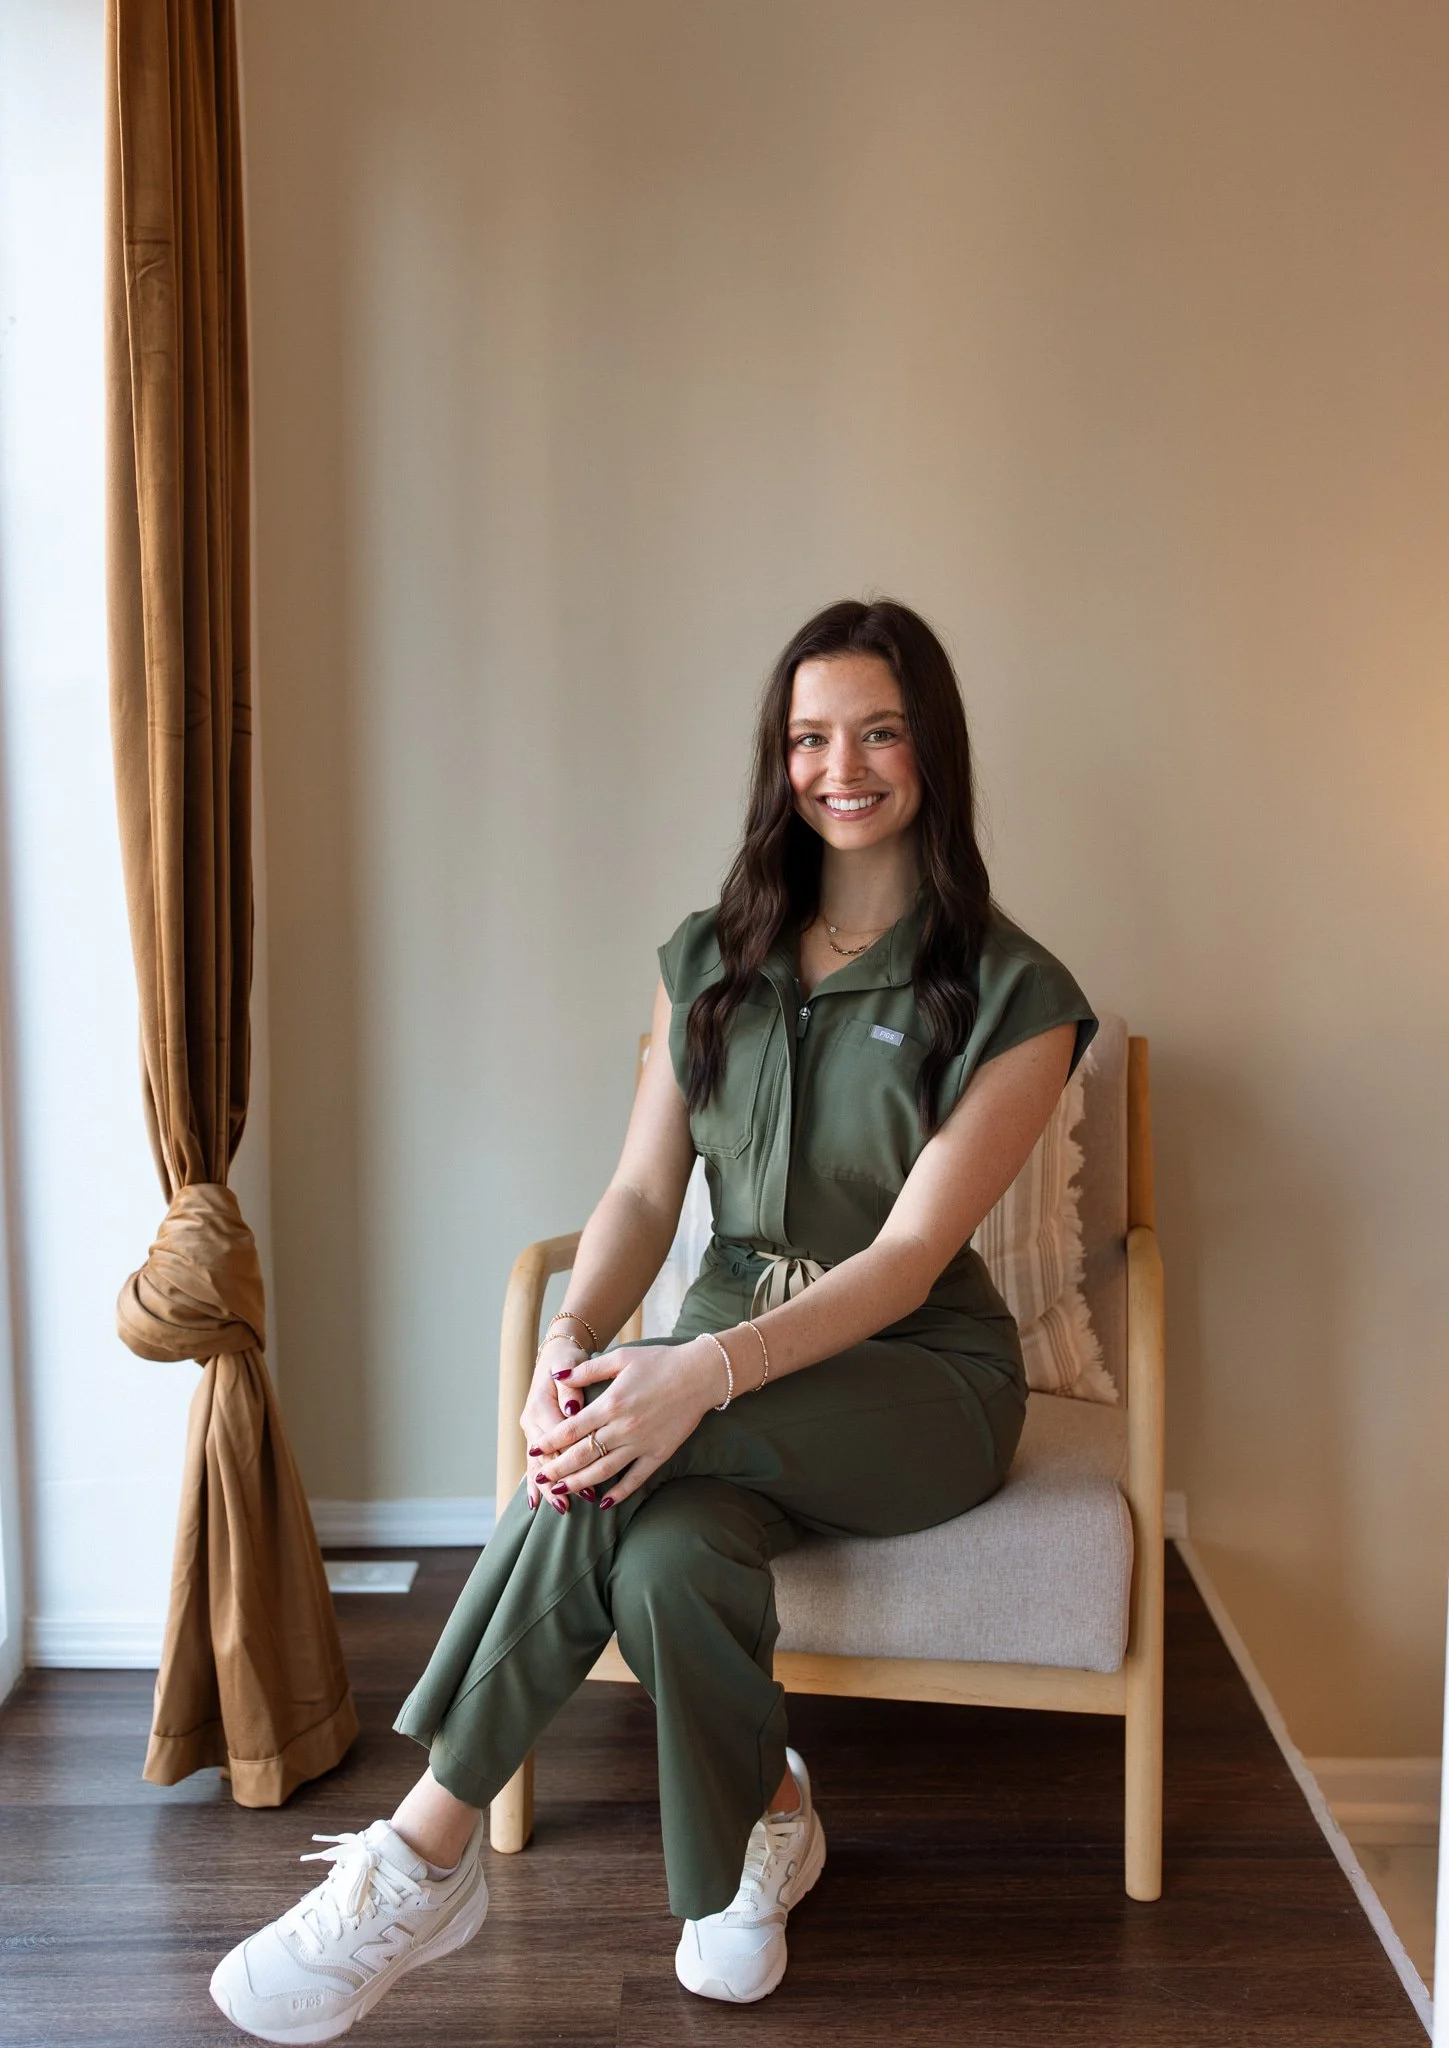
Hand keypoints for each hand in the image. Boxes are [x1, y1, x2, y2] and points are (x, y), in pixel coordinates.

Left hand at [527, 1338, 722, 1511]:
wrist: (700, 1374)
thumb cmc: (660, 1361)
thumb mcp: (620, 1358)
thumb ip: (587, 1370)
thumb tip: (557, 1375)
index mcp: (610, 1404)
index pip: (571, 1429)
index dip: (549, 1442)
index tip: (534, 1451)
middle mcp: (623, 1428)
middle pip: (582, 1455)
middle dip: (558, 1469)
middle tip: (541, 1478)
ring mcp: (641, 1444)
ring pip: (604, 1471)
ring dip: (580, 1484)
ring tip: (562, 1492)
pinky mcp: (659, 1453)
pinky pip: (636, 1479)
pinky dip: (620, 1493)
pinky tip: (605, 1502)